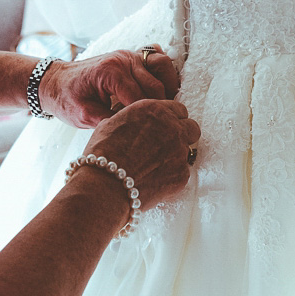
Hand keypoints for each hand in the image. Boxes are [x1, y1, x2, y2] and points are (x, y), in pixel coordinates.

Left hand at [38, 46, 179, 128]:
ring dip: (169, 86)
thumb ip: (111, 122)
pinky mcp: (132, 56)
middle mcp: (123, 59)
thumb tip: (137, 130)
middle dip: (161, 108)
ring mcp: (129, 55)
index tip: (151, 134)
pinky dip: (164, 72)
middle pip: (157, 85)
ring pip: (164, 65)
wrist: (55, 81)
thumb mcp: (84, 116)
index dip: (148, 119)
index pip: (142, 98)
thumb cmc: (67, 98)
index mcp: (111, 72)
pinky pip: (157, 58)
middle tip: (161, 127)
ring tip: (165, 108)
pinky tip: (162, 90)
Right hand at [80, 99, 200, 210]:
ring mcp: (179, 151)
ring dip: (175, 156)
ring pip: (187, 151)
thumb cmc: (102, 154)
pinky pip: (182, 172)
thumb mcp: (111, 123)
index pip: (178, 109)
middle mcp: (172, 127)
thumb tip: (133, 124)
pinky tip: (154, 179)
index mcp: (155, 110)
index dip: (171, 119)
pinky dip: (171, 175)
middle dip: (182, 134)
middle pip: (192, 127)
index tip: (165, 127)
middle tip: (168, 144)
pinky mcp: (182, 174)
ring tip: (155, 166)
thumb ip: (131, 120)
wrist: (105, 185)